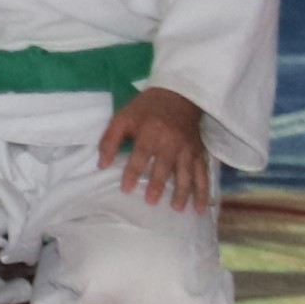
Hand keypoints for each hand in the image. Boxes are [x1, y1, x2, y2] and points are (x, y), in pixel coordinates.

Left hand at [98, 87, 215, 216]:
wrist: (179, 94)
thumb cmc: (146, 109)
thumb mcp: (123, 117)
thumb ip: (110, 140)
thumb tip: (101, 164)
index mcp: (150, 132)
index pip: (141, 155)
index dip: (133, 172)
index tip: (126, 189)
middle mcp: (171, 141)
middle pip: (165, 166)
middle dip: (159, 184)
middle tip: (152, 201)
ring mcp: (187, 148)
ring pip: (187, 173)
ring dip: (183, 192)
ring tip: (178, 209)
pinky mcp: (199, 152)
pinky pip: (203, 173)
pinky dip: (203, 191)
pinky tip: (202, 208)